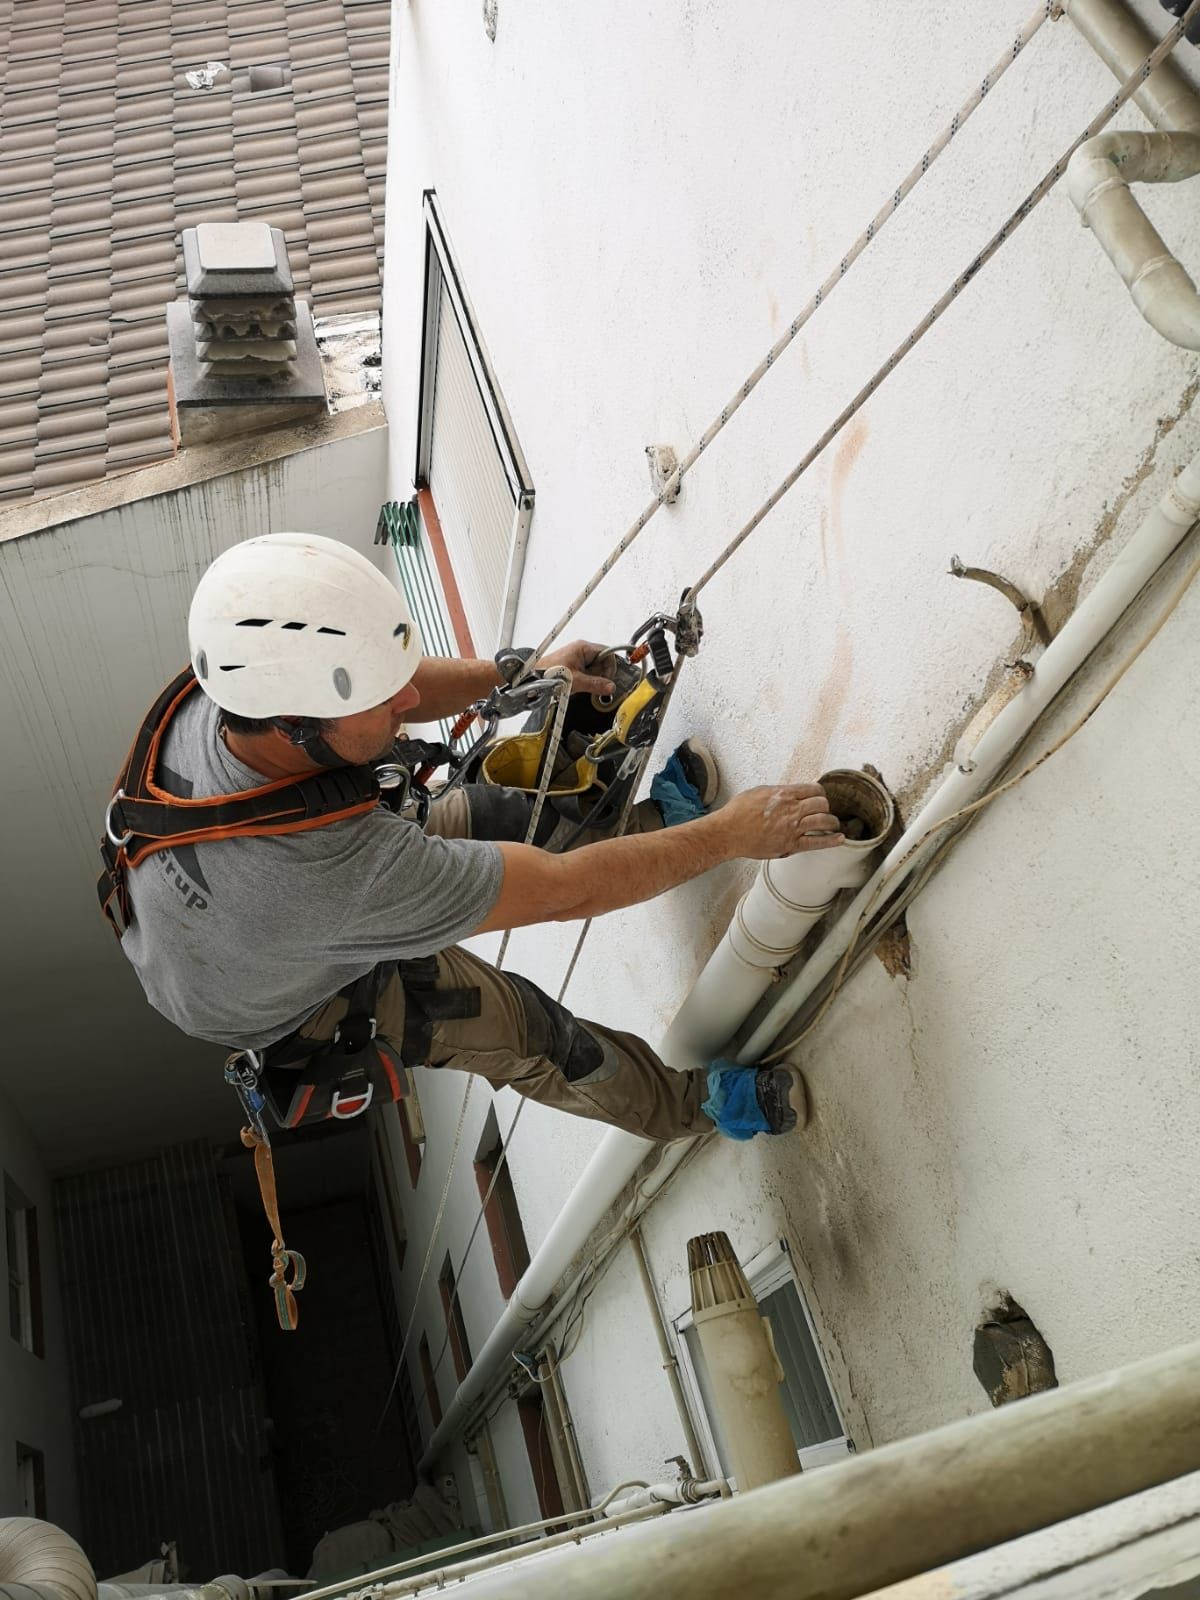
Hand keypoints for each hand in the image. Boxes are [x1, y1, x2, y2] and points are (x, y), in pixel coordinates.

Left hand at [535, 640, 615, 696]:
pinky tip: (577, 685)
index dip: (609, 667)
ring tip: (581, 684)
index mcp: (583, 647)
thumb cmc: (548, 673)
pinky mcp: (572, 665)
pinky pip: (586, 673)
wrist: (532, 677)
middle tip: (591, 683)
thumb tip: (611, 687)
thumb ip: (595, 684)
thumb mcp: (576, 681)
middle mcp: (581, 650)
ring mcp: (577, 658)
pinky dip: (585, 680)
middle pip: (602, 662)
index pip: (608, 653)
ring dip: (591, 679)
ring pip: (594, 669)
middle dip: (599, 675)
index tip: (606, 679)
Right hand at [719, 784, 843, 859]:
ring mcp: (793, 828)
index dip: (820, 793)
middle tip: (824, 811)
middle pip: (822, 804)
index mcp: (784, 794)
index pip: (814, 789)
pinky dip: (832, 840)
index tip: (819, 797)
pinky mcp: (791, 845)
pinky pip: (817, 842)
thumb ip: (777, 792)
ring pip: (825, 821)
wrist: (728, 832)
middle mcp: (791, 809)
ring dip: (831, 822)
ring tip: (832, 824)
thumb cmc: (738, 813)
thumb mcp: (758, 792)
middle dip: (825, 807)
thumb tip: (788, 792)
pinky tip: (839, 838)